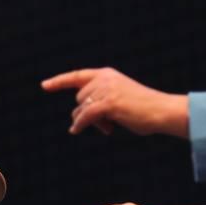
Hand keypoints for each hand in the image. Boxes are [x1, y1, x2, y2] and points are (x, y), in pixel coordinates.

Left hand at [42, 68, 189, 137]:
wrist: (161, 111)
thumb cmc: (142, 110)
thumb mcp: (118, 101)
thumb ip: (99, 103)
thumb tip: (76, 120)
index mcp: (107, 74)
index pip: (78, 76)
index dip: (60, 81)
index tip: (45, 85)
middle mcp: (105, 78)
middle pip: (79, 99)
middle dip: (87, 113)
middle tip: (107, 124)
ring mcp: (106, 90)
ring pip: (81, 109)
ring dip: (90, 121)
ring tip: (109, 126)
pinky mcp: (108, 103)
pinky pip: (85, 116)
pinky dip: (80, 124)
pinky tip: (76, 130)